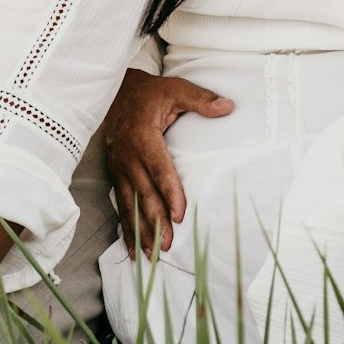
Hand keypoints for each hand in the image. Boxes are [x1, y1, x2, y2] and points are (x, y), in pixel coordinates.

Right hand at [103, 69, 233, 256]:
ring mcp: (118, 167)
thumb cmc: (149, 93)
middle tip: (167, 245)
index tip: (180, 215)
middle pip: (143, 193)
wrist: (114, 91)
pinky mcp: (114, 174)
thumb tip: (228, 106)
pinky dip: (126, 227)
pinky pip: (120, 204)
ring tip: (150, 255)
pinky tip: (132, 247)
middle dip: (154, 221)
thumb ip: (200, 99)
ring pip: (129, 204)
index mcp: (143, 137)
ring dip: (139, 231)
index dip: (169, 193)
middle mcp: (127, 156)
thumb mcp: (175, 89)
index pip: (159, 169)